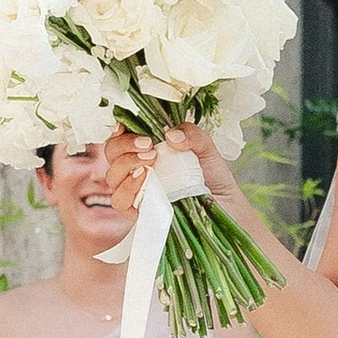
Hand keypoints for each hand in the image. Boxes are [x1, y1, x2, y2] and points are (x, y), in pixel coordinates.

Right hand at [103, 119, 234, 209]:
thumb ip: (192, 135)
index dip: (117, 130)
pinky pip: (120, 200)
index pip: (121, 137)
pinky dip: (128, 187)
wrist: (226, 206)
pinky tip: (144, 178)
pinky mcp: (139, 212)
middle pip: (112, 154)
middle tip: (148, 143)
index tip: (123, 124)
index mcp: (148, 151)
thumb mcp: (206, 149)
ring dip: (126, 163)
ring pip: (112, 176)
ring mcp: (136, 192)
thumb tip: (170, 135)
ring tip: (150, 158)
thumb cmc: (212, 178)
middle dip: (124, 144)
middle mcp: (137, 170)